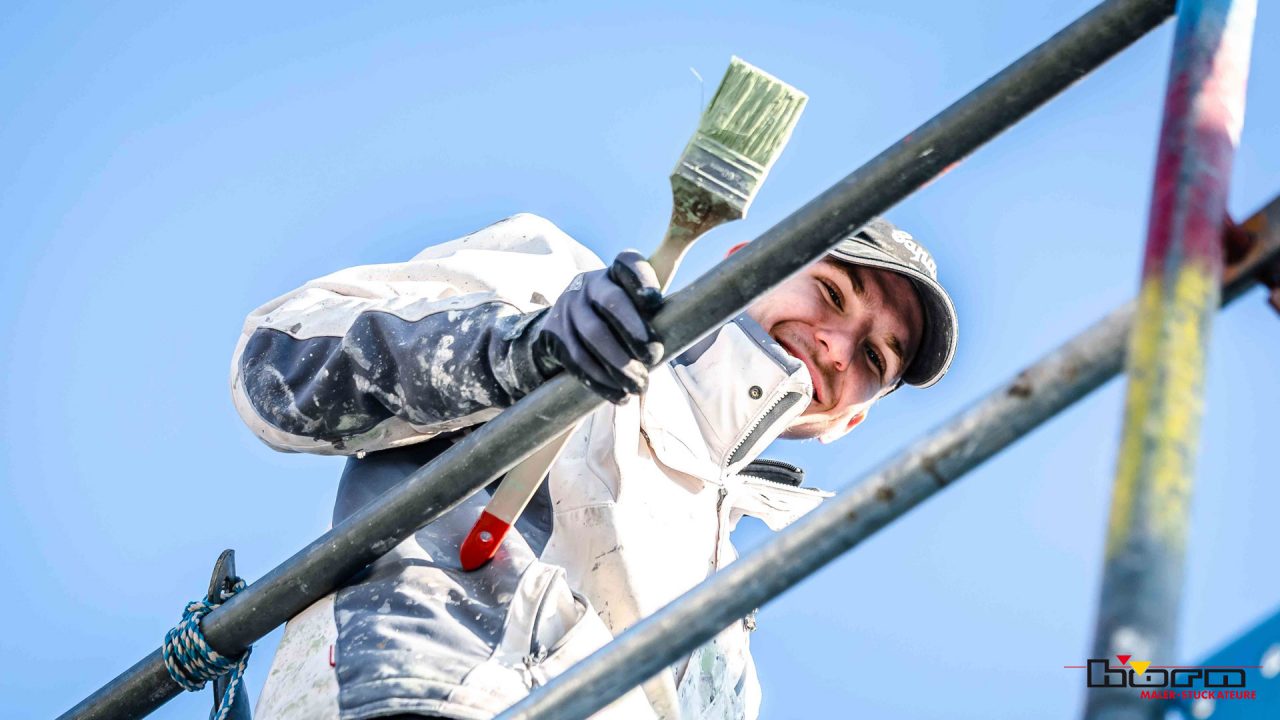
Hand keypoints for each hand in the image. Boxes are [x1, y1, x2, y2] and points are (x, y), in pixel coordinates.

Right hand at [533, 251, 663, 402]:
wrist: (563, 328)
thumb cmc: (616, 319)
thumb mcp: (636, 306)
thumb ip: (663, 310)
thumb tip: (696, 325)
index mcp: (615, 272)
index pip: (628, 264)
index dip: (642, 280)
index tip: (655, 302)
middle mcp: (589, 283)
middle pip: (611, 300)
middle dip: (634, 330)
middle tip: (655, 357)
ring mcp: (567, 306)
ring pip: (593, 335)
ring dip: (619, 364)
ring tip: (639, 385)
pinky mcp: (553, 333)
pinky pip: (577, 359)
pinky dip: (600, 380)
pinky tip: (618, 395)